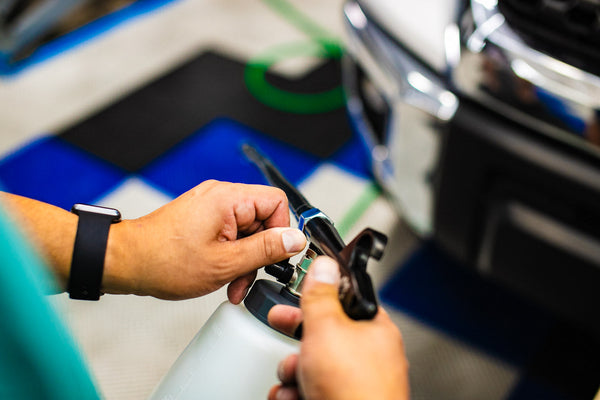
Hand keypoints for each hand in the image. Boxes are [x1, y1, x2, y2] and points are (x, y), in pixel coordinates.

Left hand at [104, 180, 306, 301]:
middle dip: (259, 253)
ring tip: (231, 283)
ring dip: (244, 259)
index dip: (281, 231)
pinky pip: (229, 234)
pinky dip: (230, 255)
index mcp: (228, 199)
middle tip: (248, 277)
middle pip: (262, 219)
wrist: (125, 263)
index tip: (274, 257)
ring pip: (246, 231)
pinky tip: (222, 276)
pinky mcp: (202, 218)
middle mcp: (220, 197)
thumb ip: (266, 250)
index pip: (276, 203)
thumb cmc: (164, 261)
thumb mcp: (225, 262)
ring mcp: (210, 207)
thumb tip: (296, 239)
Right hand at [267, 257, 409, 399]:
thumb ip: (321, 296)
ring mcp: (354, 382)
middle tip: (280, 324)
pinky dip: (295, 392)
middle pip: (323, 333)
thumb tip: (324, 266)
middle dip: (297, 336)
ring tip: (292, 379)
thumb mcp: (328, 328)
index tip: (300, 290)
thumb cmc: (355, 390)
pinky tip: (291, 397)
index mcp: (373, 330)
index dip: (319, 293)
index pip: (344, 299)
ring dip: (292, 370)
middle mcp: (367, 356)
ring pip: (312, 363)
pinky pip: (310, 388)